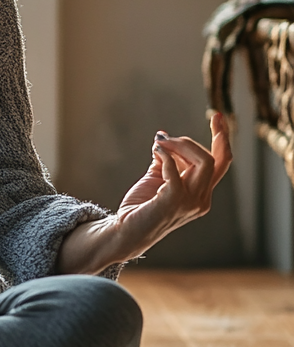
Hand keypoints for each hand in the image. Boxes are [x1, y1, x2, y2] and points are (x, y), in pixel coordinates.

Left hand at [112, 112, 231, 260]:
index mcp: (201, 191)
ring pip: (203, 162)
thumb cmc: (142, 206)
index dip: (222, 138)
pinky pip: (177, 172)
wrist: (125, 230)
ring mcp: (190, 202)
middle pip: (213, 159)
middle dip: (191, 141)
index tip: (217, 116)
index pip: (222, 162)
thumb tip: (164, 137)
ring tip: (160, 145)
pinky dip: (167, 156)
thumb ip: (166, 160)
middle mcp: (201, 198)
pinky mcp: (172, 202)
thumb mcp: (157, 177)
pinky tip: (156, 150)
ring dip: (180, 146)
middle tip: (165, 138)